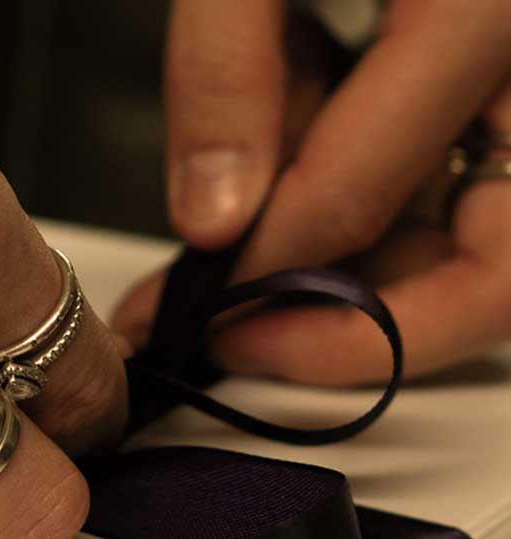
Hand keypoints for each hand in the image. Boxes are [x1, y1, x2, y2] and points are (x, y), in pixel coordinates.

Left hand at [114, 0, 510, 384]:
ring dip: (360, 274)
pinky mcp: (504, 81)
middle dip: (357, 325)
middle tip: (247, 340)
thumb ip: (229, 64)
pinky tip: (292, 170)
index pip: (362, 188)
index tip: (192, 307)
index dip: (264, 269)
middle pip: (496, 268)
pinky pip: (463, 184)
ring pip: (485, 243)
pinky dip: (373, 203)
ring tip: (244, 253)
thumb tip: (215, 218)